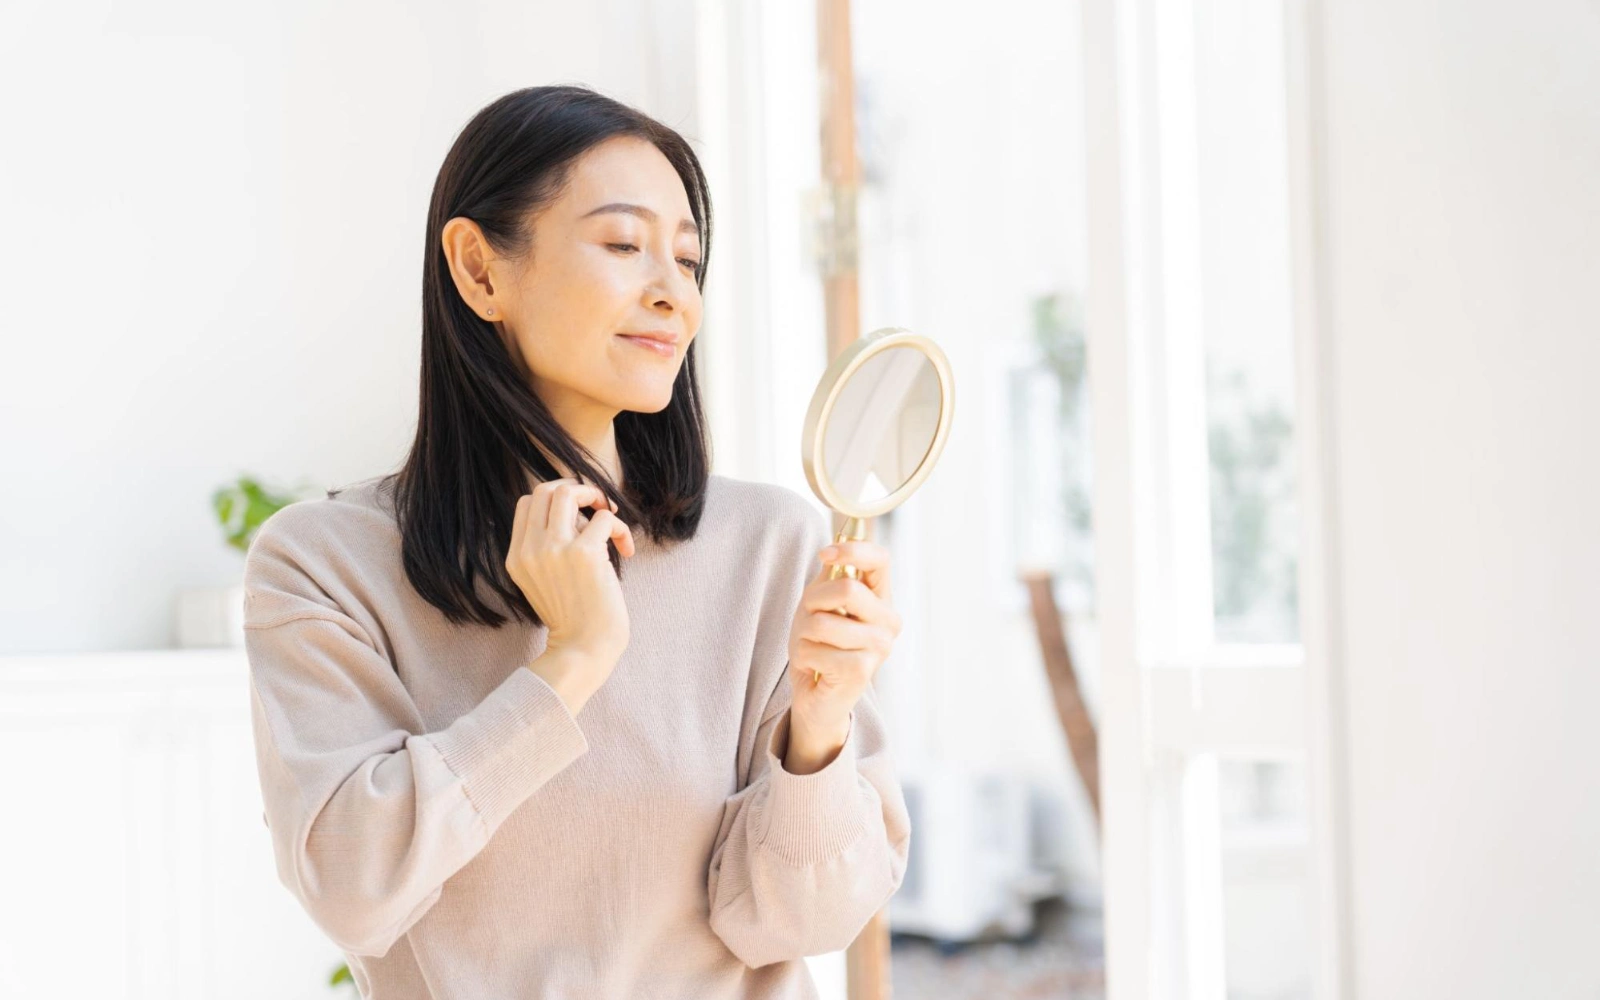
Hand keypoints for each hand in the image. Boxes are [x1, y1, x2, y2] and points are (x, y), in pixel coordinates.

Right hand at [505, 479, 634, 703]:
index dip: (555, 499)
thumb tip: (577, 512)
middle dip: (576, 490)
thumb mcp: (544, 581)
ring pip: (568, 492)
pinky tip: (625, 551)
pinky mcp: (583, 552)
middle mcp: (529, 549)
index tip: (578, 514)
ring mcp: (554, 549)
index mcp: (516, 556)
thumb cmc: (574, 617)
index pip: (526, 503)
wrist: (584, 648)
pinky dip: (620, 528)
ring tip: (612, 521)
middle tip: (597, 507)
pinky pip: (604, 517)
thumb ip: (547, 548)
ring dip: (596, 498)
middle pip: (544, 490)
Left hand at [785, 539, 901, 759]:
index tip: (824, 555)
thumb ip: (832, 574)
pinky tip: (815, 666)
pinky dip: (804, 655)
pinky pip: (816, 648)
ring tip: (813, 646)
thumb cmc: (820, 644)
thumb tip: (837, 543)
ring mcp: (880, 647)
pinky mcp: (862, 670)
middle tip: (810, 621)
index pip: (880, 559)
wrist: (817, 695)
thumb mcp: (821, 601)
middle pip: (847, 589)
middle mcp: (888, 621)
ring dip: (804, 633)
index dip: (852, 550)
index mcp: (882, 598)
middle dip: (813, 603)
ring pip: (825, 621)